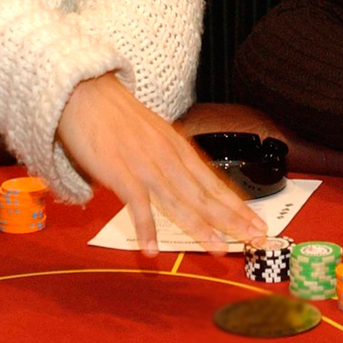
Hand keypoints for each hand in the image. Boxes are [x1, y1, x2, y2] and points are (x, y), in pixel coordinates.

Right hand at [58, 73, 266, 255]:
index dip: (238, 206)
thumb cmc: (121, 115)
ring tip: (219, 249)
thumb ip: (172, 158)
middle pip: (205, 196)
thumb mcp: (157, 134)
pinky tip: (152, 250)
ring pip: (179, 202)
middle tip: (255, 239)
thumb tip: (187, 182)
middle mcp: (169, 159)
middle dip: (232, 220)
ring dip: (200, 228)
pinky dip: (145, 228)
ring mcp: (146, 167)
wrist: (86, 92)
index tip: (256, 223)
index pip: (215, 184)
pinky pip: (136, 205)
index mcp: (179, 150)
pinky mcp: (120, 172)